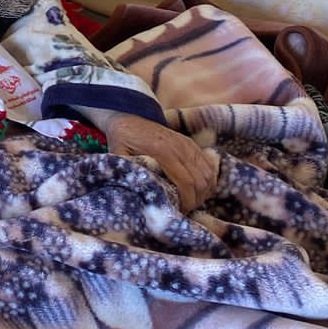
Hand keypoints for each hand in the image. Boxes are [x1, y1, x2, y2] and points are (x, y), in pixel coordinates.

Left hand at [103, 114, 217, 211]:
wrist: (128, 116)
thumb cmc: (122, 139)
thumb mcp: (119, 155)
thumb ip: (129, 171)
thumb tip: (135, 193)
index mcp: (162, 151)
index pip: (186, 182)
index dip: (186, 201)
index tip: (179, 212)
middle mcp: (179, 147)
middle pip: (200, 181)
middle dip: (196, 201)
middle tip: (184, 210)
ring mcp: (187, 144)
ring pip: (208, 174)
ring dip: (203, 192)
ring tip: (191, 202)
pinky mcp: (190, 144)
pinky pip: (208, 166)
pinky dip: (207, 181)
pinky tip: (198, 191)